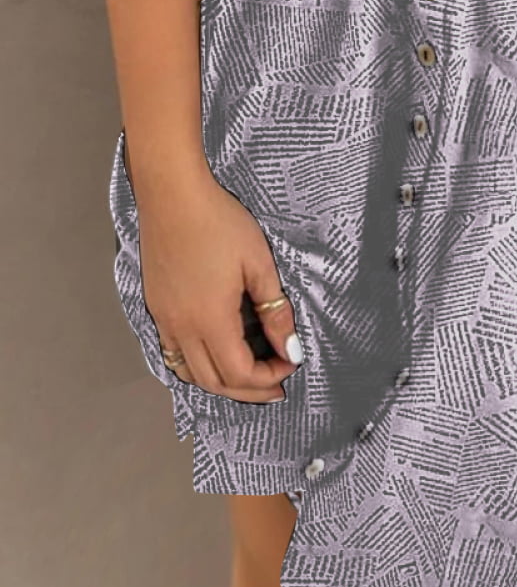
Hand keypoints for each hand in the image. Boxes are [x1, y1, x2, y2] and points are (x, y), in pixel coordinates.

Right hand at [133, 165, 302, 402]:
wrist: (172, 195)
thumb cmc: (218, 222)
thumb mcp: (258, 263)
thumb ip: (275, 310)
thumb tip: (290, 348)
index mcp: (210, 320)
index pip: (240, 373)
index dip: (268, 377)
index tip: (290, 363)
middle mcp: (182, 327)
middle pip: (214, 382)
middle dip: (249, 390)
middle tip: (275, 384)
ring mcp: (164, 319)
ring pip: (190, 373)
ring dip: (221, 382)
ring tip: (249, 376)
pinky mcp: (156, 307)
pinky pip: (175, 354)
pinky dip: (198, 366)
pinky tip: (216, 353)